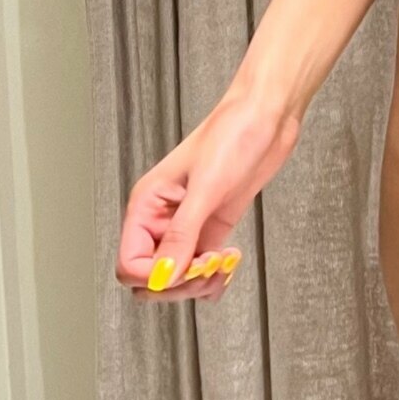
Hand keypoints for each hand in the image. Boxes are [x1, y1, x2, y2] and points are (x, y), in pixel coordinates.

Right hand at [115, 89, 298, 303]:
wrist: (268, 116)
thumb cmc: (233, 134)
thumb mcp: (206, 187)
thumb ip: (182, 234)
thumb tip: (162, 276)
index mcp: (146, 206)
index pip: (130, 264)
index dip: (156, 276)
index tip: (189, 267)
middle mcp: (161, 219)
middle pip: (151, 277)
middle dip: (180, 283)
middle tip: (211, 267)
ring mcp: (188, 225)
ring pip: (177, 276)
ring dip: (200, 281)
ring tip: (226, 263)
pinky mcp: (212, 226)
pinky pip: (201, 267)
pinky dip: (213, 276)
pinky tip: (229, 265)